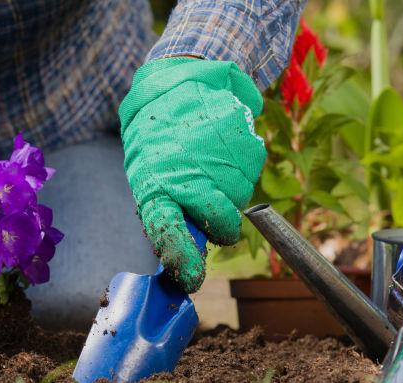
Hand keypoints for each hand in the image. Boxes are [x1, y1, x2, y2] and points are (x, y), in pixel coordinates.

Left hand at [119, 58, 266, 292]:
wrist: (174, 84)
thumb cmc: (157, 143)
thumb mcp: (149, 176)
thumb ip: (168, 211)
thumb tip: (186, 253)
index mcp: (155, 187)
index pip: (168, 232)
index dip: (182, 257)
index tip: (192, 278)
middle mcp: (189, 176)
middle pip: (222, 223)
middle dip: (224, 228)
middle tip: (214, 214)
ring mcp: (220, 160)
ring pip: (241, 199)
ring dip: (230, 191)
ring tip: (208, 162)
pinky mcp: (245, 142)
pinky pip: (253, 172)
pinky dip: (241, 168)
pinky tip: (222, 149)